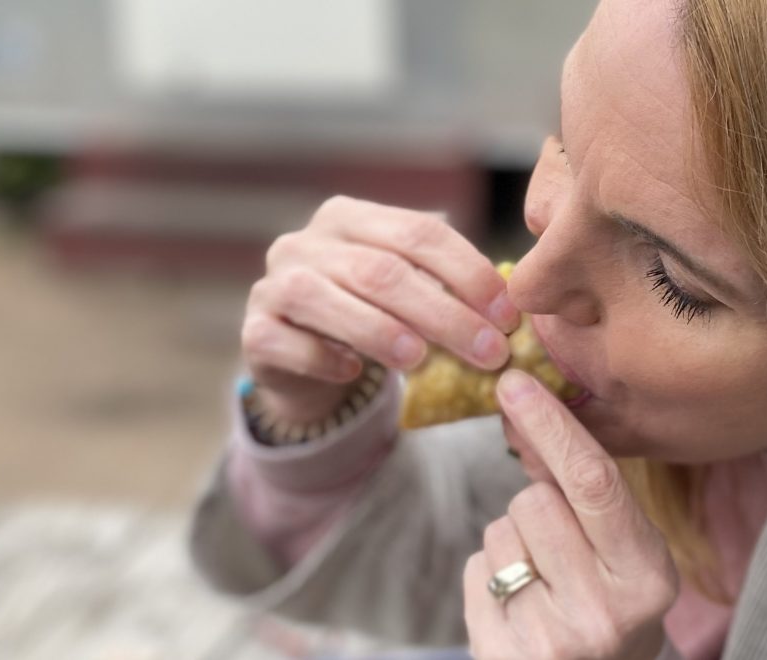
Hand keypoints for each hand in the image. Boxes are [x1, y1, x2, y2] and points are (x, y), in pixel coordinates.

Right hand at [241, 196, 520, 421]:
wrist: (298, 360)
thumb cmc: (365, 316)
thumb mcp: (403, 290)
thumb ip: (443, 284)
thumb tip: (511, 303)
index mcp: (350, 218)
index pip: (419, 233)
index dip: (469, 272)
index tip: (508, 314)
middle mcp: (306, 242)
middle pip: (381, 271)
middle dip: (443, 313)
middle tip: (489, 351)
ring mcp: (273, 284)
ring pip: (326, 299)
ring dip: (380, 331)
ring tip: (423, 361)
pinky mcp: (254, 330)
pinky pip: (287, 342)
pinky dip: (323, 358)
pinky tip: (355, 373)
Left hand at [464, 369, 677, 659]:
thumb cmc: (613, 604)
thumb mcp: (628, 553)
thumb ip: (587, 493)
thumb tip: (526, 408)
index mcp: (647, 576)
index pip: (593, 482)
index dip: (551, 425)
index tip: (514, 383)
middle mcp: (603, 611)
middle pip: (533, 501)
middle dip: (536, 505)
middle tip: (558, 545)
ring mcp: (550, 639)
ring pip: (498, 532)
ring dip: (511, 543)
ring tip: (542, 581)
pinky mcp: (500, 655)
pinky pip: (474, 570)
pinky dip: (488, 577)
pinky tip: (519, 605)